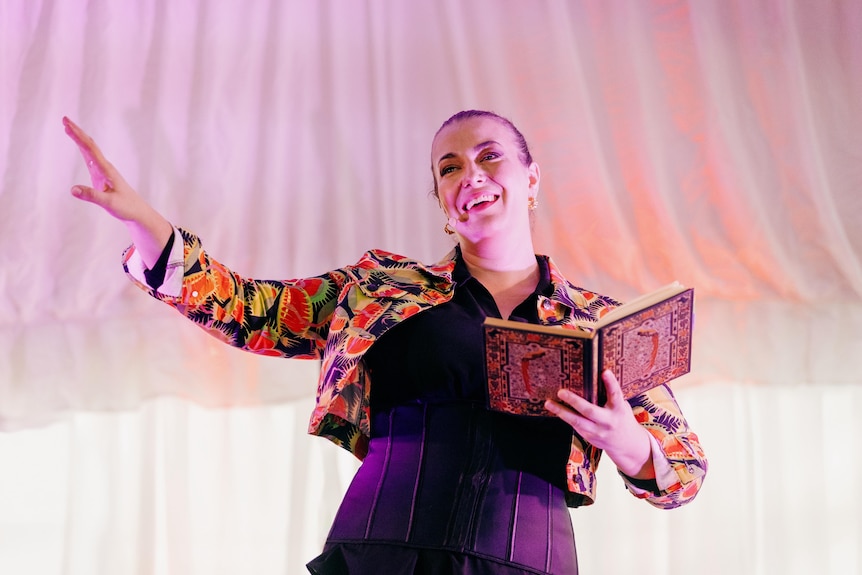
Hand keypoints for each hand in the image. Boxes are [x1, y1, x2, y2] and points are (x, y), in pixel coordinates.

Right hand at [64, 117, 171, 266]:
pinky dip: (83, 149)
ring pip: (90, 150)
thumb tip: (72, 189)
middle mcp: (105, 167)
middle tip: (64, 119)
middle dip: (77, 132)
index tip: (67, 125)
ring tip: (68, 128)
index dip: (78, 136)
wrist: (138, 212)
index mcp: (106, 170)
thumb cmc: (126, 207)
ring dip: (79, 138)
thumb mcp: (108, 203)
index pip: (90, 149)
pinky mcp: (102, 176)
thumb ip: (91, 195)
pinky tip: (79, 145)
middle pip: (90, 145)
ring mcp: (104, 171)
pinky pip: (91, 158)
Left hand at [545, 369, 655, 479]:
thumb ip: (610, 396)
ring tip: (549, 403)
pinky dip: (564, 416)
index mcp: (619, 409)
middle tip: (561, 392)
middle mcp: (608, 421)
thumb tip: (595, 377)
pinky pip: (574, 425)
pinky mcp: (589, 436)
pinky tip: (555, 409)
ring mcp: (597, 431)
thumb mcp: (621, 406)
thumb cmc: (622, 419)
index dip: (611, 383)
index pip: (615, 395)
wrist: (627, 445)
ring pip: (577, 421)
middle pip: (590, 410)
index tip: (605, 372)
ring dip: (561, 411)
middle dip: (574, 401)